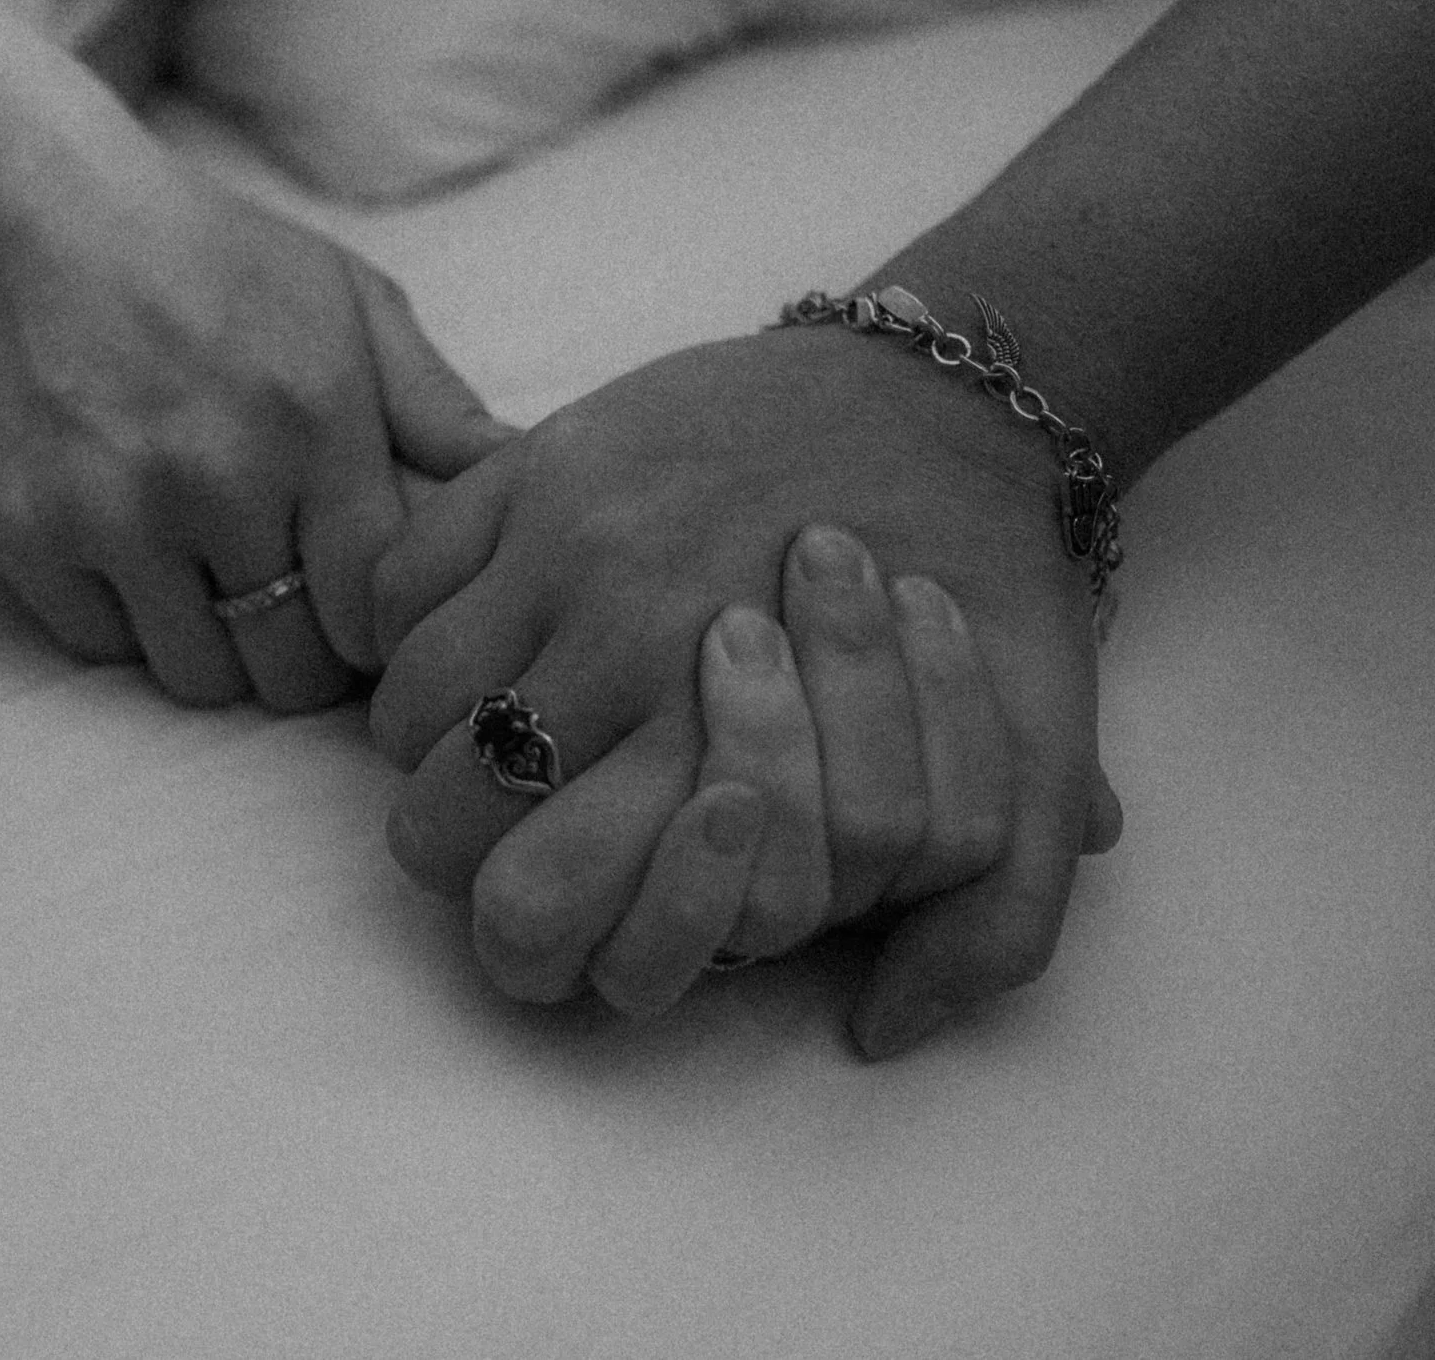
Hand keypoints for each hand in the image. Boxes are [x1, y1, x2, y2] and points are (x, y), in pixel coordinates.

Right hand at [0, 176, 510, 709]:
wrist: (30, 209)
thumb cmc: (210, 258)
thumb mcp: (347, 302)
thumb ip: (438, 407)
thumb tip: (530, 479)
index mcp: (315, 422)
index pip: (372, 612)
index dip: (377, 632)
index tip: (364, 610)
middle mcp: (217, 477)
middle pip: (291, 670)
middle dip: (305, 654)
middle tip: (294, 610)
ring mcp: (112, 511)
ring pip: (198, 676)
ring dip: (217, 647)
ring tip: (216, 581)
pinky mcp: (25, 532)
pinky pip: (101, 646)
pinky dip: (125, 622)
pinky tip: (136, 556)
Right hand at [369, 326, 1116, 1051]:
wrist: (945, 401)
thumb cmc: (977, 588)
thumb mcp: (1034, 770)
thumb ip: (989, 922)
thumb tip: (875, 1033)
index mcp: (726, 741)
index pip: (529, 915)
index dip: (524, 935)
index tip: (563, 892)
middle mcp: (621, 648)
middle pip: (436, 827)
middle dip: (466, 844)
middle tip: (521, 816)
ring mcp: (564, 544)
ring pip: (404, 708)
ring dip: (437, 737)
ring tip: (507, 721)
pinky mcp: (538, 460)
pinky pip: (400, 581)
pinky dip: (416, 624)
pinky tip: (490, 628)